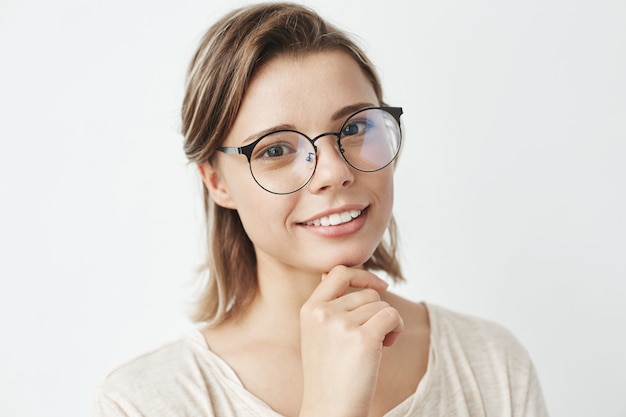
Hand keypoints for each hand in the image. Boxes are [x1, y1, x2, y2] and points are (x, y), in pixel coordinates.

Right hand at [299, 266, 403, 416]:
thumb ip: (326, 304)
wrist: (330, 410)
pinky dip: (396, 329)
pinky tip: (386, 346)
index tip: (380, 287)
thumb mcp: (317, 334)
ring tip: (373, 348)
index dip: (362, 275)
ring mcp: (341, 324)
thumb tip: (332, 273)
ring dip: (386, 324)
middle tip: (368, 338)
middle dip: (376, 312)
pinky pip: (392, 315)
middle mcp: (322, 313)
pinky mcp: (363, 338)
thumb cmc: (329, 375)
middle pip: (367, 293)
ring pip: (381, 305)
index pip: (338, 272)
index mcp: (309, 309)